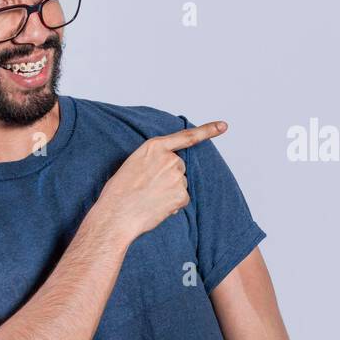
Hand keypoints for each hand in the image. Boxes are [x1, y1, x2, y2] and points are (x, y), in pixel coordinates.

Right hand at [101, 120, 227, 240]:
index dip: (208, 130)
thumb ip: (154, 160)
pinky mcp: (181, 194)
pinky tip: (156, 207)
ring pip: (180, 184)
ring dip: (169, 192)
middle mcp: (170, 159)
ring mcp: (177, 176)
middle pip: (179, 167)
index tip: (223, 126)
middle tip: (148, 188)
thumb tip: (171, 170)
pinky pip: (182, 199)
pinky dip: (172, 205)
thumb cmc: (119, 191)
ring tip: (149, 198)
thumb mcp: (134, 164)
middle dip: (168, 178)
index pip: (186, 137)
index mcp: (155, 147)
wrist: (116, 214)